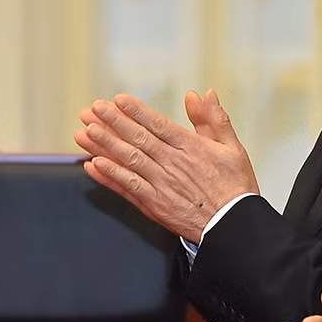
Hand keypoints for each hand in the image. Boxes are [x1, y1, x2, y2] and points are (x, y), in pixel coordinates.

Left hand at [75, 89, 258, 241]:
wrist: (234, 226)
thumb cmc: (235, 187)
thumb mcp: (232, 147)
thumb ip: (213, 119)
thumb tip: (200, 95)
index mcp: (191, 148)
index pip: (158, 124)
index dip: (136, 111)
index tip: (118, 100)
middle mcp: (173, 164)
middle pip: (137, 139)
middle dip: (112, 122)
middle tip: (93, 110)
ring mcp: (162, 185)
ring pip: (129, 161)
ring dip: (105, 145)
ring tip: (85, 132)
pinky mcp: (155, 205)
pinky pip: (128, 188)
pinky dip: (110, 177)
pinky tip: (94, 165)